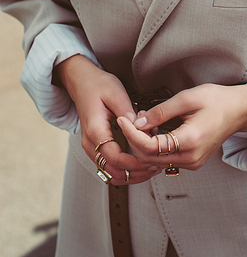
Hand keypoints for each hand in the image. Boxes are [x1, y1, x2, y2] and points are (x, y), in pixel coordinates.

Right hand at [54, 55, 161, 184]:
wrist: (81, 81)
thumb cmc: (98, 85)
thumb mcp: (116, 93)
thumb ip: (127, 112)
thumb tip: (139, 128)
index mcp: (95, 131)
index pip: (115, 158)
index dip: (135, 163)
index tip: (152, 160)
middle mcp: (90, 144)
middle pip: (113, 172)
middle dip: (136, 173)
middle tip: (156, 167)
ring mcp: (91, 147)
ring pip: (111, 173)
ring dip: (131, 174)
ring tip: (151, 167)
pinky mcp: (96, 147)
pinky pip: (109, 166)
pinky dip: (125, 169)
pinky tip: (140, 162)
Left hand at [117, 83, 246, 171]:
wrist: (239, 110)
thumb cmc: (217, 101)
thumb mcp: (187, 98)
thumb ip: (160, 112)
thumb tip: (138, 122)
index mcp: (190, 141)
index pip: (150, 146)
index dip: (132, 134)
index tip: (123, 119)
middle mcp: (190, 158)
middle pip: (149, 158)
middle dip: (135, 139)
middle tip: (132, 118)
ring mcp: (192, 163)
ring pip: (156, 161)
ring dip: (144, 143)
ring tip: (145, 122)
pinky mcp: (192, 162)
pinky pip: (166, 159)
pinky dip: (155, 147)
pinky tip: (156, 130)